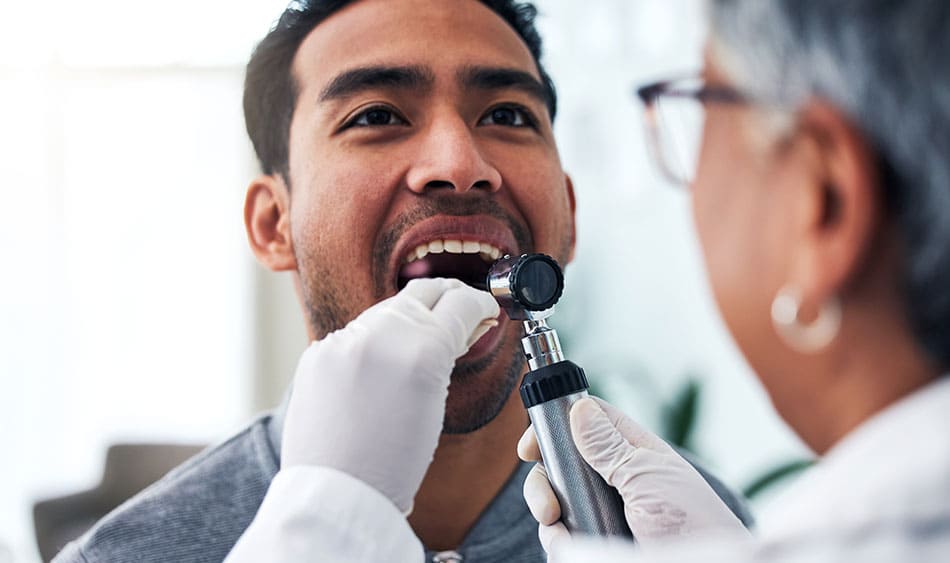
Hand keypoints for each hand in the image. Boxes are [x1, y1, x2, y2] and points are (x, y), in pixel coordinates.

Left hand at [282, 278, 498, 513]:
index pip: (462, 302)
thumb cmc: (392, 465)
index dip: (481, 304)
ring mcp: (345, 340)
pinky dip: (373, 343)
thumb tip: (461, 327)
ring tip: (420, 347)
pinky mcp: (318, 352)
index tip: (486, 311)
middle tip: (461, 312)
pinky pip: (355, 334)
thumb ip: (446, 354)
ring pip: (388, 309)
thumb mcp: (437, 404)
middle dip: (448, 297)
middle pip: (426, 290)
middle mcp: (382, 334)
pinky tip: (381, 368)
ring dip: (409, 320)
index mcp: (423, 350)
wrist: (336, 494)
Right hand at [518, 396, 747, 550]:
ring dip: (547, 514)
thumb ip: (609, 446)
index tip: (531, 445)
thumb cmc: (693, 525)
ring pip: (554, 502)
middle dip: (544, 481)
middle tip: (547, 505)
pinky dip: (557, 542)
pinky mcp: (594, 543)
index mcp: (631, 452)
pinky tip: (568, 546)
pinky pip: (560, 537)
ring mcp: (602, 513)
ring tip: (558, 528)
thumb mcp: (649, 477)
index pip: (585, 423)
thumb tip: (579, 408)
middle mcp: (612, 480)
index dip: (555, 426)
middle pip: (559, 464)